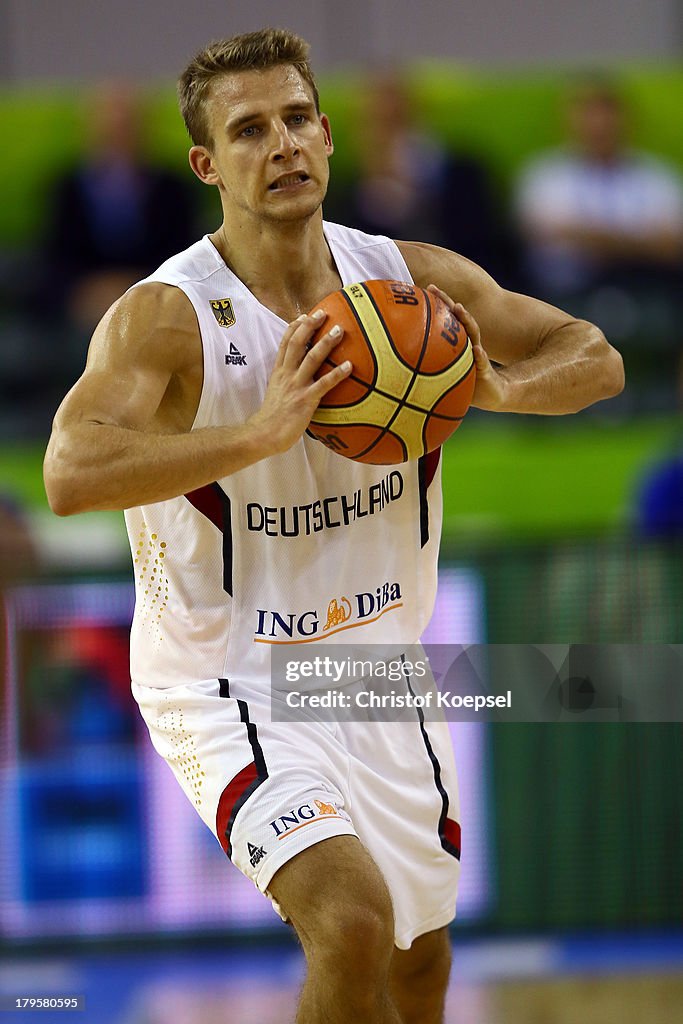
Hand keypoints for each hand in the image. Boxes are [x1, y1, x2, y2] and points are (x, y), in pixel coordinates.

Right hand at [250, 309, 351, 454]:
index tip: (304, 316)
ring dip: (326, 343)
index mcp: (279, 372)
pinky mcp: (306, 400)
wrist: (263, 434)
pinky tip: (349, 366)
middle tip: (323, 313)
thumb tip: (300, 378)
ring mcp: (296, 386)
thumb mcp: (276, 393)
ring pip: (311, 358)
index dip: (294, 327)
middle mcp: (286, 374)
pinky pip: (324, 384)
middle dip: (310, 326)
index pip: (285, 344)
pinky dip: (337, 374)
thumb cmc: (272, 418)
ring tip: (339, 330)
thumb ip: (287, 382)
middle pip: (297, 343)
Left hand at [427, 284, 508, 411]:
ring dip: (466, 320)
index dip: (435, 304)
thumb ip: (428, 368)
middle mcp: (468, 343)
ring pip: (473, 334)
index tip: (422, 290)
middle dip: (447, 302)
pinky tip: (477, 351)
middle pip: (458, 318)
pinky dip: (480, 356)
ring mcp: (478, 355)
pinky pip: (482, 363)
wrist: (492, 394)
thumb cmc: (465, 382)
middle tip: (433, 289)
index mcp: (458, 343)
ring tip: (459, 309)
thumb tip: (398, 365)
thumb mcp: (444, 374)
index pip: (446, 320)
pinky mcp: (486, 371)